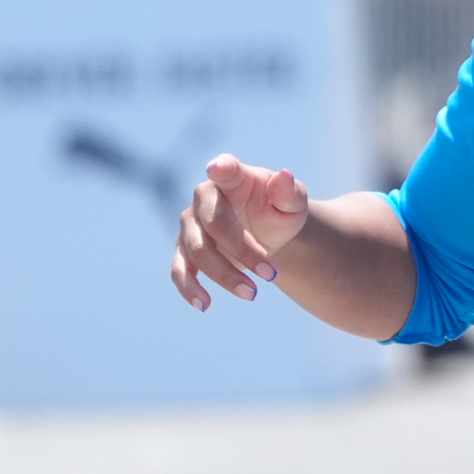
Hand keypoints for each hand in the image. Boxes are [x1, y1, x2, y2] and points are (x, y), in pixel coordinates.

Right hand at [169, 154, 310, 310]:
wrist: (270, 235)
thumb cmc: (280, 211)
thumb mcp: (293, 203)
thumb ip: (290, 192)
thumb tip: (285, 176)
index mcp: (233, 178)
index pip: (226, 169)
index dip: (221, 169)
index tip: (217, 169)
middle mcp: (204, 198)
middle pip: (214, 224)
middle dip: (243, 250)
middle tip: (272, 274)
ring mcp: (191, 225)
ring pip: (197, 251)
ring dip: (224, 275)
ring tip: (252, 294)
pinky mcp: (186, 251)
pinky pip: (180, 270)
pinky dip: (189, 288)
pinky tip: (204, 304)